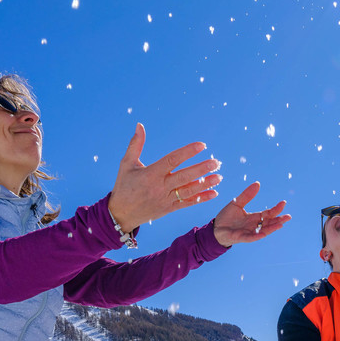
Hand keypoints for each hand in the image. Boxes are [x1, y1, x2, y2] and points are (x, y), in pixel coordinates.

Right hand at [108, 124, 222, 232]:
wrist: (120, 214)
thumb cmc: (123, 186)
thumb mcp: (126, 164)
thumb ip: (135, 145)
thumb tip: (140, 125)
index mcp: (150, 174)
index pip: (172, 160)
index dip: (188, 152)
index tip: (202, 145)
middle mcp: (159, 187)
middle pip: (184, 176)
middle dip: (201, 169)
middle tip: (216, 162)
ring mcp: (165, 199)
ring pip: (188, 191)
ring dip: (205, 184)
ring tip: (219, 177)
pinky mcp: (169, 209)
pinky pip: (187, 203)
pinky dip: (201, 199)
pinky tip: (214, 193)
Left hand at [212, 183, 290, 246]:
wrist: (215, 228)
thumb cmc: (226, 217)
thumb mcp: (237, 203)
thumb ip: (247, 195)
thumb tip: (258, 183)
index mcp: (254, 217)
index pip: (268, 213)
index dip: (276, 209)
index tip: (283, 203)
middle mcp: (254, 226)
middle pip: (269, 223)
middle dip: (279, 220)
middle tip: (288, 217)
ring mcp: (248, 232)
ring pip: (263, 231)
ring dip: (272, 228)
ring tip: (280, 224)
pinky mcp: (240, 237)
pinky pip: (250, 237)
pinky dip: (257, 236)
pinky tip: (264, 233)